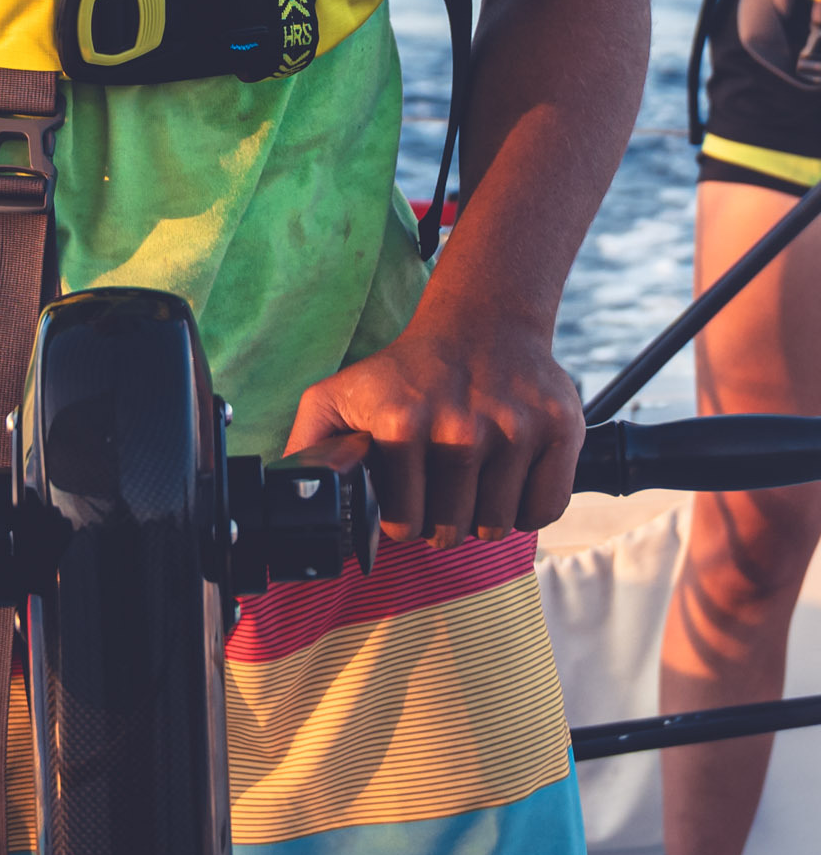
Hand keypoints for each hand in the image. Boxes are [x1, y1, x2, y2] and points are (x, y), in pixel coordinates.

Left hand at [284, 310, 583, 548]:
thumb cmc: (405, 371)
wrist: (481, 323)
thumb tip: (294, 498)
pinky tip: (509, 480)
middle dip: (442, 521)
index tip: (406, 497)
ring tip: (472, 482)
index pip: (403, 526)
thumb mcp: (338, 396)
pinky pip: (545, 511)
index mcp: (402, 424)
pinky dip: (529, 509)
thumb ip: (308, 446)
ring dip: (484, 517)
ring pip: (498, 527)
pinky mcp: (559, 429)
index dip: (403, 519)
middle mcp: (460, 428)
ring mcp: (514, 429)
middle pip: (452, 532)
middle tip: (441, 489)